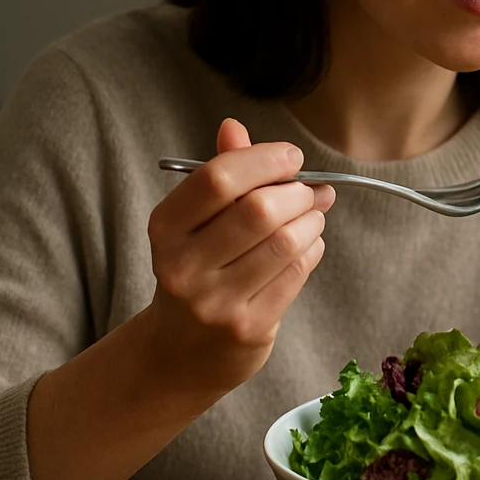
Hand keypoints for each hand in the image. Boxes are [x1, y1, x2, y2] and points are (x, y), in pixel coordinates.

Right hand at [143, 117, 335, 396]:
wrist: (181, 353)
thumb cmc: (197, 271)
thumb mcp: (194, 223)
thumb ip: (219, 174)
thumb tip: (234, 126)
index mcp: (166, 228)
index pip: (218, 178)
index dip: (264, 160)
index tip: (291, 157)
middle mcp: (183, 265)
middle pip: (258, 210)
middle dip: (297, 193)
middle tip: (311, 190)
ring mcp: (215, 301)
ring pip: (284, 243)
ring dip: (311, 221)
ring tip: (314, 215)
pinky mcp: (247, 328)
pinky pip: (296, 274)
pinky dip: (312, 250)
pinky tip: (308, 244)